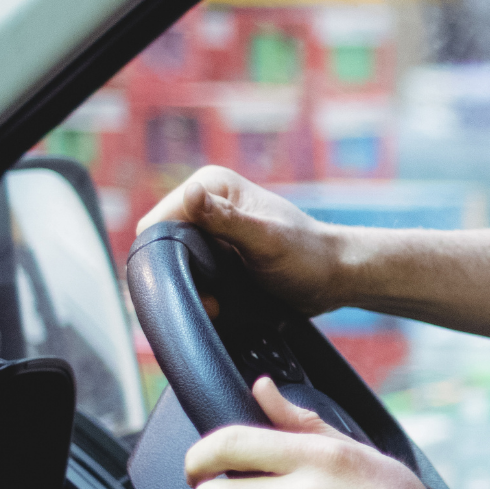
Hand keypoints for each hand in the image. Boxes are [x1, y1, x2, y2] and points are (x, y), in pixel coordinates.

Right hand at [139, 166, 348, 315]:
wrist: (331, 278)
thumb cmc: (307, 255)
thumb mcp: (266, 239)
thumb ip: (226, 219)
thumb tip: (189, 193)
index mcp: (212, 185)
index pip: (158, 220)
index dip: (165, 253)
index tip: (195, 278)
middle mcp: (205, 203)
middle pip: (160, 243)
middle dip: (178, 274)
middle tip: (211, 298)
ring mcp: (208, 229)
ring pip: (171, 263)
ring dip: (190, 287)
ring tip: (218, 302)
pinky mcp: (213, 253)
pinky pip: (189, 273)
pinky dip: (199, 291)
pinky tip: (221, 303)